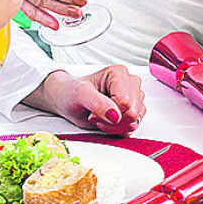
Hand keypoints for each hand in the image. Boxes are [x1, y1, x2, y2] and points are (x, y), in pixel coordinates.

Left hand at [29, 65, 147, 133]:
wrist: (67, 100)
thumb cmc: (71, 93)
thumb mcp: (79, 95)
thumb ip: (97, 103)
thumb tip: (115, 115)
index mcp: (119, 74)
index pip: (125, 101)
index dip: (109, 112)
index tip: (92, 110)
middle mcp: (130, 83)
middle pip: (133, 113)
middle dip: (112, 121)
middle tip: (95, 115)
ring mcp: (133, 97)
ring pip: (135, 121)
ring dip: (115, 126)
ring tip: (100, 117)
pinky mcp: (133, 110)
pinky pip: (133, 127)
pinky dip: (118, 130)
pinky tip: (106, 122)